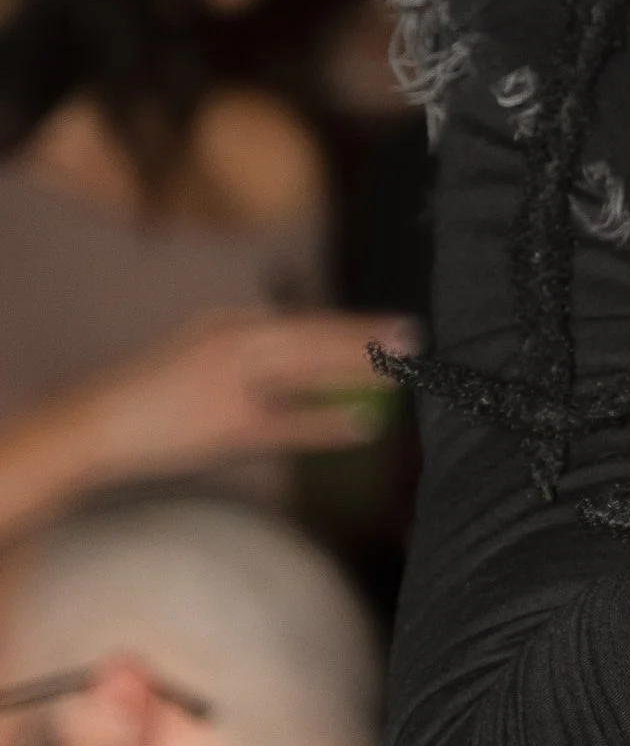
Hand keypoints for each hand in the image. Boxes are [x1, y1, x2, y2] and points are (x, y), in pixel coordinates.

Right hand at [0, 308, 422, 533]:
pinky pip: (289, 420)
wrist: (98, 424)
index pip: (302, 322)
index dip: (350, 324)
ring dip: (358, 367)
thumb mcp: (200, 356)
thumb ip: (247, 351)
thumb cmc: (154, 398)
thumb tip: (304, 361)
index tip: (392, 325)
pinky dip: (328, 419)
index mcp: (228, 324)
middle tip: (415, 335)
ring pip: (307, 368)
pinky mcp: (226, 423)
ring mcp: (229, 382)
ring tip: (404, 369)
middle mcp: (231, 342)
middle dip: (366, 335)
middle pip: (313, 335)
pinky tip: (364, 421)